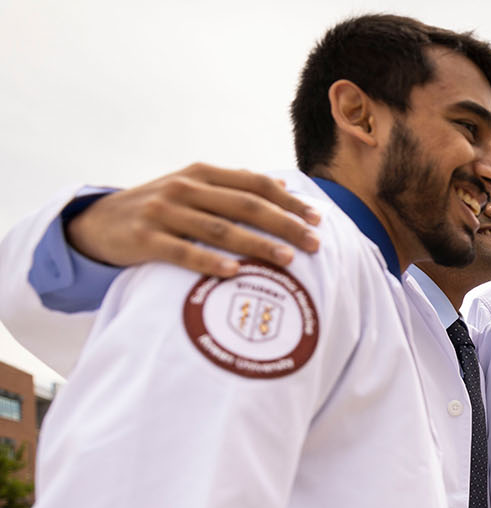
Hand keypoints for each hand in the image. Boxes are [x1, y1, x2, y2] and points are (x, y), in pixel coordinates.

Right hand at [67, 163, 320, 277]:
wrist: (97, 222)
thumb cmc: (158, 208)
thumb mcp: (192, 188)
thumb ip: (233, 185)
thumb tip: (279, 182)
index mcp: (202, 173)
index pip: (255, 184)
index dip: (288, 200)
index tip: (317, 219)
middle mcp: (184, 188)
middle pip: (245, 205)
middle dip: (284, 224)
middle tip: (314, 243)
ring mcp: (163, 212)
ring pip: (219, 229)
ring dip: (257, 244)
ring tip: (287, 259)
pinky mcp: (144, 238)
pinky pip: (182, 252)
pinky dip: (209, 262)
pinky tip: (234, 273)